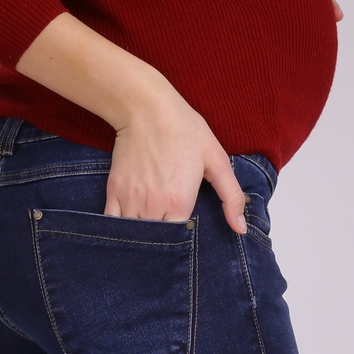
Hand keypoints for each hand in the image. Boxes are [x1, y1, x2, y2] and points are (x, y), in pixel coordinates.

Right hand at [105, 86, 246, 231]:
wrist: (147, 109)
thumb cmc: (185, 131)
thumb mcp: (217, 160)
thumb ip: (231, 197)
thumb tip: (241, 228)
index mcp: (178, 203)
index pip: (178, 240)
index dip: (182, 241)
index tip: (184, 234)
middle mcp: (152, 206)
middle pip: (156, 241)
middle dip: (162, 244)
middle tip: (168, 240)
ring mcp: (130, 200)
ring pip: (133, 235)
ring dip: (141, 239)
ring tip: (150, 233)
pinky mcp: (114, 191)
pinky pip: (112, 223)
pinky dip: (120, 231)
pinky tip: (129, 229)